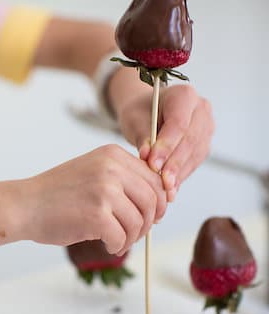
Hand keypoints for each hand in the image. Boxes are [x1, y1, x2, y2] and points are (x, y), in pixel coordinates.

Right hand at [21, 145, 166, 254]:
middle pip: (154, 201)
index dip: (159, 202)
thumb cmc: (57, 195)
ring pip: (140, 222)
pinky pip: (122, 237)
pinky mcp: (97, 215)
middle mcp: (112, 168)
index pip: (155, 179)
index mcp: (113, 154)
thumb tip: (161, 202)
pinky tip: (107, 245)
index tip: (151, 216)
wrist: (24, 205)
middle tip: (134, 234)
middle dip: (148, 223)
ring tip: (117, 241)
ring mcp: (104, 191)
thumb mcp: (93, 173)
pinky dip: (117, 246)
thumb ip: (122, 179)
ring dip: (132, 238)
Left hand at [116, 85, 214, 201]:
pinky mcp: (204, 144)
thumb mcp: (134, 119)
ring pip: (195, 154)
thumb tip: (148, 157)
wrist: (148, 113)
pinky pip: (194, 162)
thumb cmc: (140, 112)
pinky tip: (170, 189)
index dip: (167, 146)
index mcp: (184, 95)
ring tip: (165, 190)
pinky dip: (181, 176)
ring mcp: (206, 127)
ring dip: (179, 174)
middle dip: (174, 164)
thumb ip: (143, 137)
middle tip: (161, 182)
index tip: (153, 165)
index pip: (179, 123)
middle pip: (191, 140)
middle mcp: (201, 109)